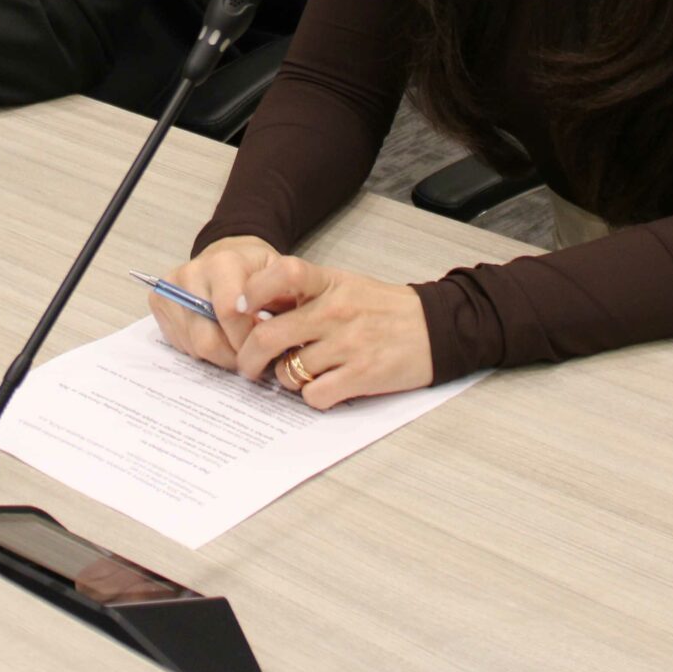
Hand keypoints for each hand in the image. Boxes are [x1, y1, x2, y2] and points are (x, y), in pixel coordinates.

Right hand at [149, 236, 278, 369]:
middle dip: (232, 356)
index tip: (262, 347)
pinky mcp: (158, 300)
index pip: (229, 313)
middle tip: (248, 356)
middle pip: (207, 339)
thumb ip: (280, 304)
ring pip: (193, 346)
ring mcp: (171, 288)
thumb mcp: (280, 278)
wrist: (229, 254)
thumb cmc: (257, 271)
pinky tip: (215, 336)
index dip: (247, 340)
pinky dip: (200, 349)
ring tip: (234, 345)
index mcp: (223, 263)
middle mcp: (192, 272)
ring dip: (218, 356)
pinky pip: (180, 343)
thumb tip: (271, 337)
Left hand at [232, 255, 432, 409]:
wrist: (435, 326)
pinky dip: (311, 397)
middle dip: (247, 358)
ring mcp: (348, 344)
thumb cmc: (382, 307)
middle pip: (268, 336)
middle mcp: (335, 311)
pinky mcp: (362, 375)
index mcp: (328, 283)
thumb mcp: (342, 285)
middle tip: (247, 365)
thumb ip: (302, 293)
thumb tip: (253, 308)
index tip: (237, 311)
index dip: (250, 293)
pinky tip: (322, 387)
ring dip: (284, 379)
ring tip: (295, 375)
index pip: (279, 274)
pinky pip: (315, 395)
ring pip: (288, 371)